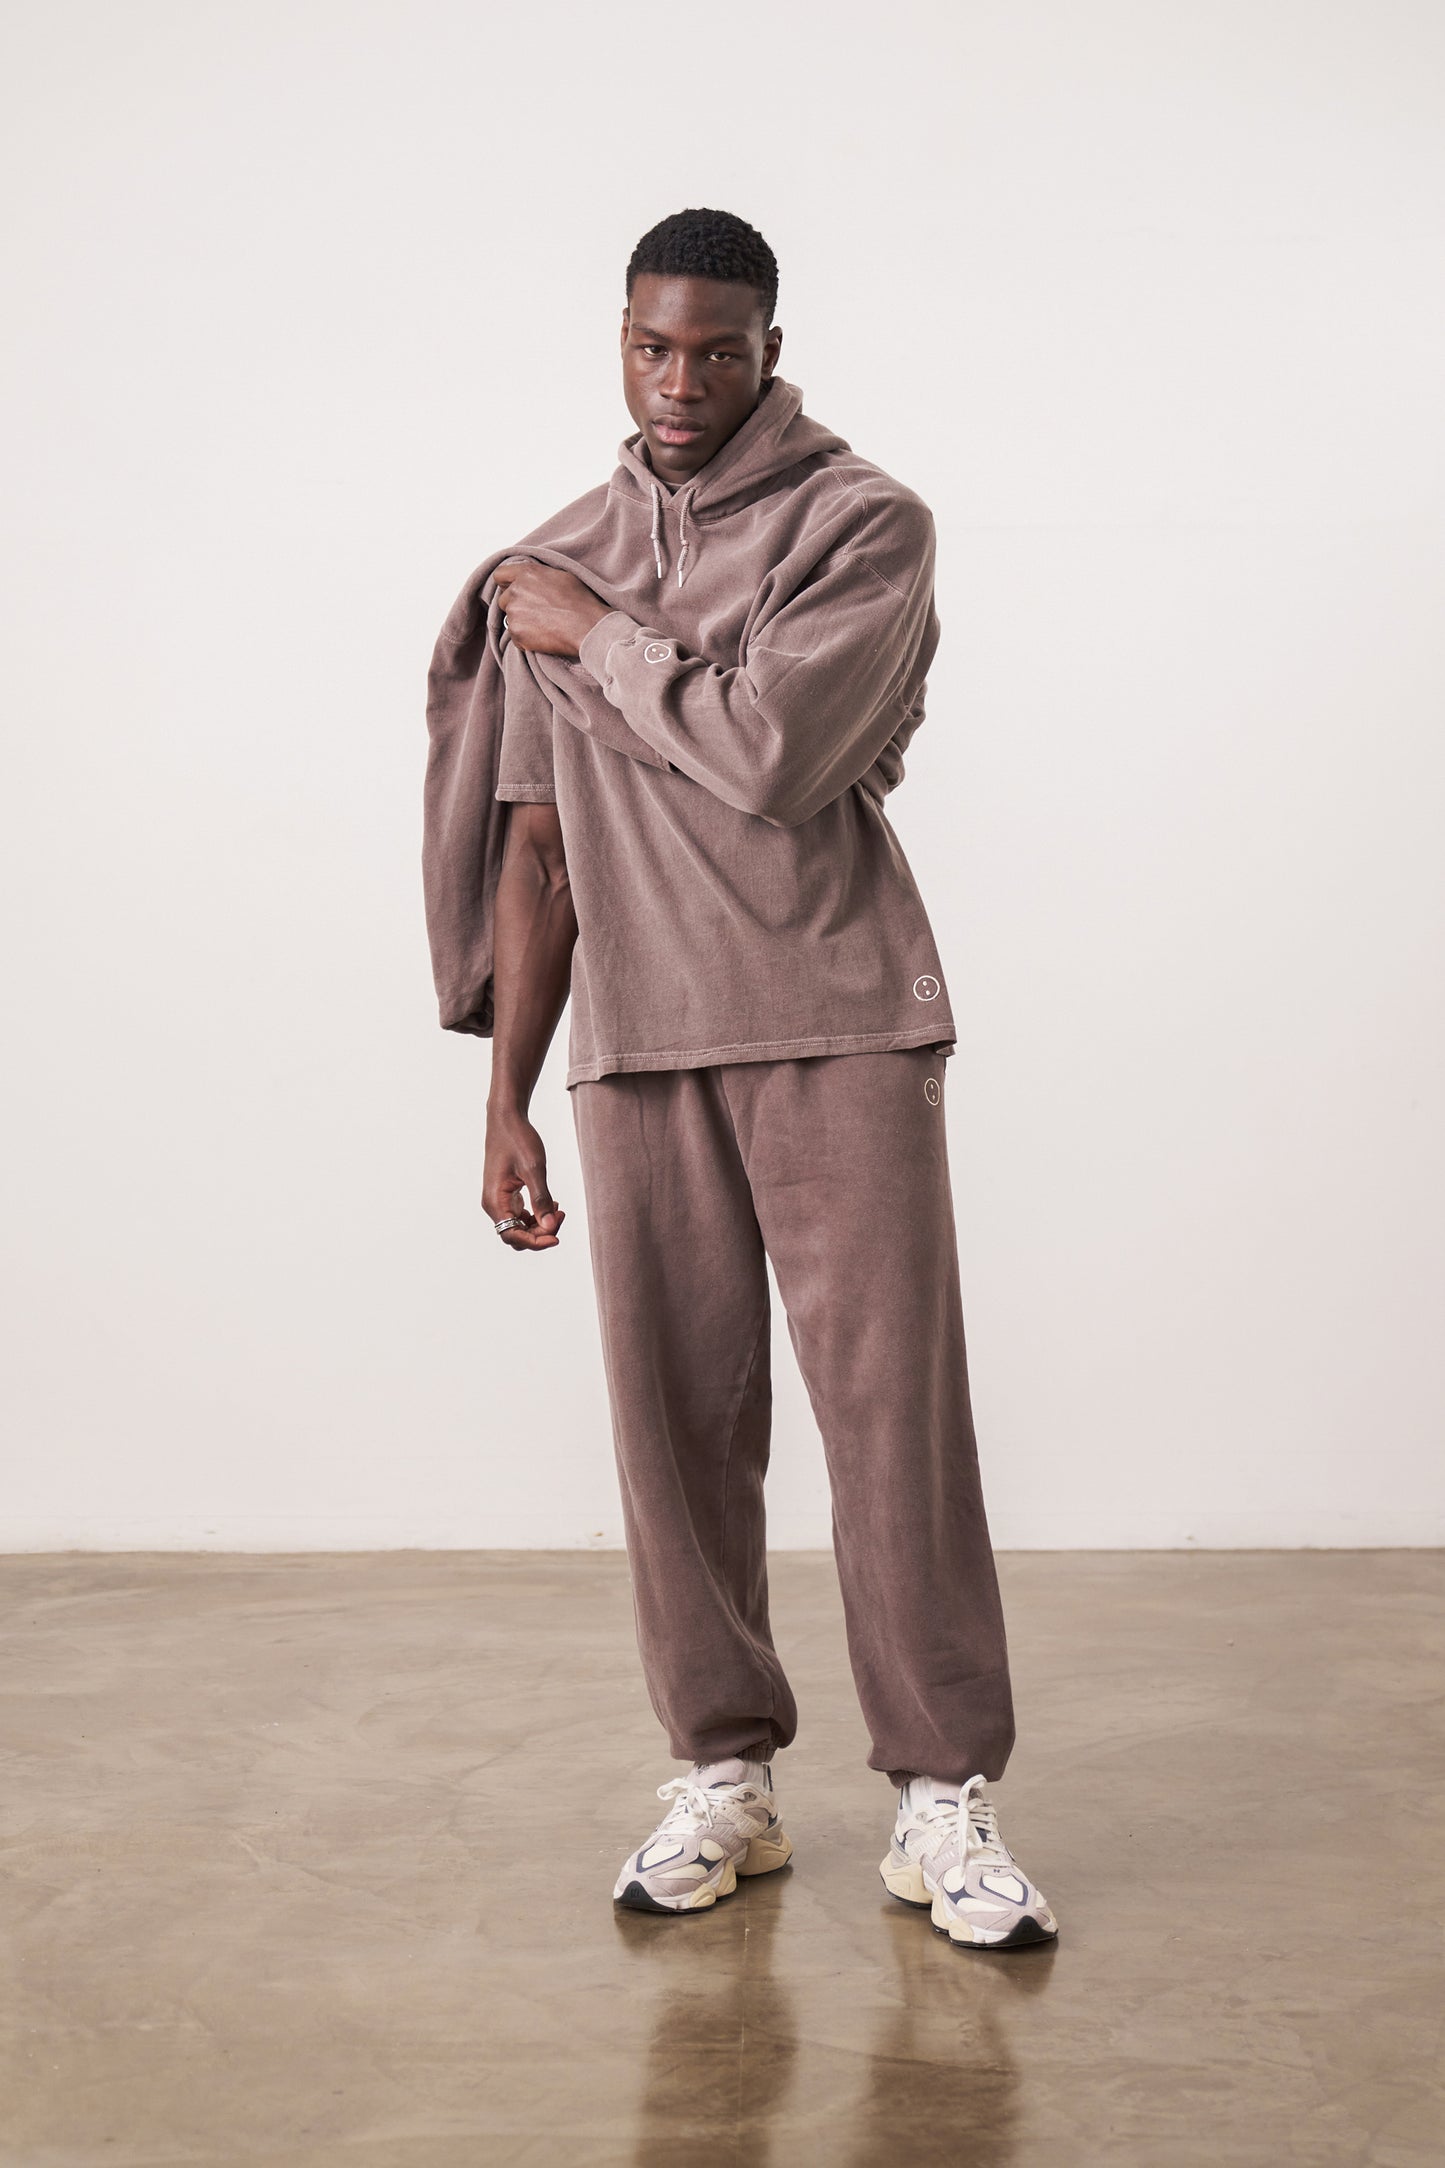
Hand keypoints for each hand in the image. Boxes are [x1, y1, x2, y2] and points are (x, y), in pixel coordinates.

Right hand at [483, 1105, 565, 1251]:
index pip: (513, 1235)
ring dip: (540, 1224)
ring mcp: (498, 1200)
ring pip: (520, 1226)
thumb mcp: (533, 1169)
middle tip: (561, 1215)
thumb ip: (541, 1199)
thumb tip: (549, 1227)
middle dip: (540, 1233)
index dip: (535, 1242)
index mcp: (494, 1201)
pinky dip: (537, 1215)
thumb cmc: (518, 1140)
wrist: (507, 1119)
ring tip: (558, 1209)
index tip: (556, 1237)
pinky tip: (552, 1205)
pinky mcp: (506, 1194)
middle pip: (516, 1235)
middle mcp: (493, 1204)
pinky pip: (521, 1215)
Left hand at [493, 560, 609, 659]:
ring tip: (544, 626)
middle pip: (503, 600)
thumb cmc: (580, 601)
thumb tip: (532, 580)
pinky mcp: (516, 633)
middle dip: (516, 605)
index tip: (513, 590)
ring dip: (522, 623)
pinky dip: (525, 639)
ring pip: (510, 619)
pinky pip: (515, 637)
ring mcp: (514, 612)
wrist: (588, 626)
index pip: (500, 575)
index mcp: (527, 573)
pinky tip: (543, 636)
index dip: (506, 584)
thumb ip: (539, 575)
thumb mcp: (561, 576)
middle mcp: (516, 590)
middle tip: (536, 613)